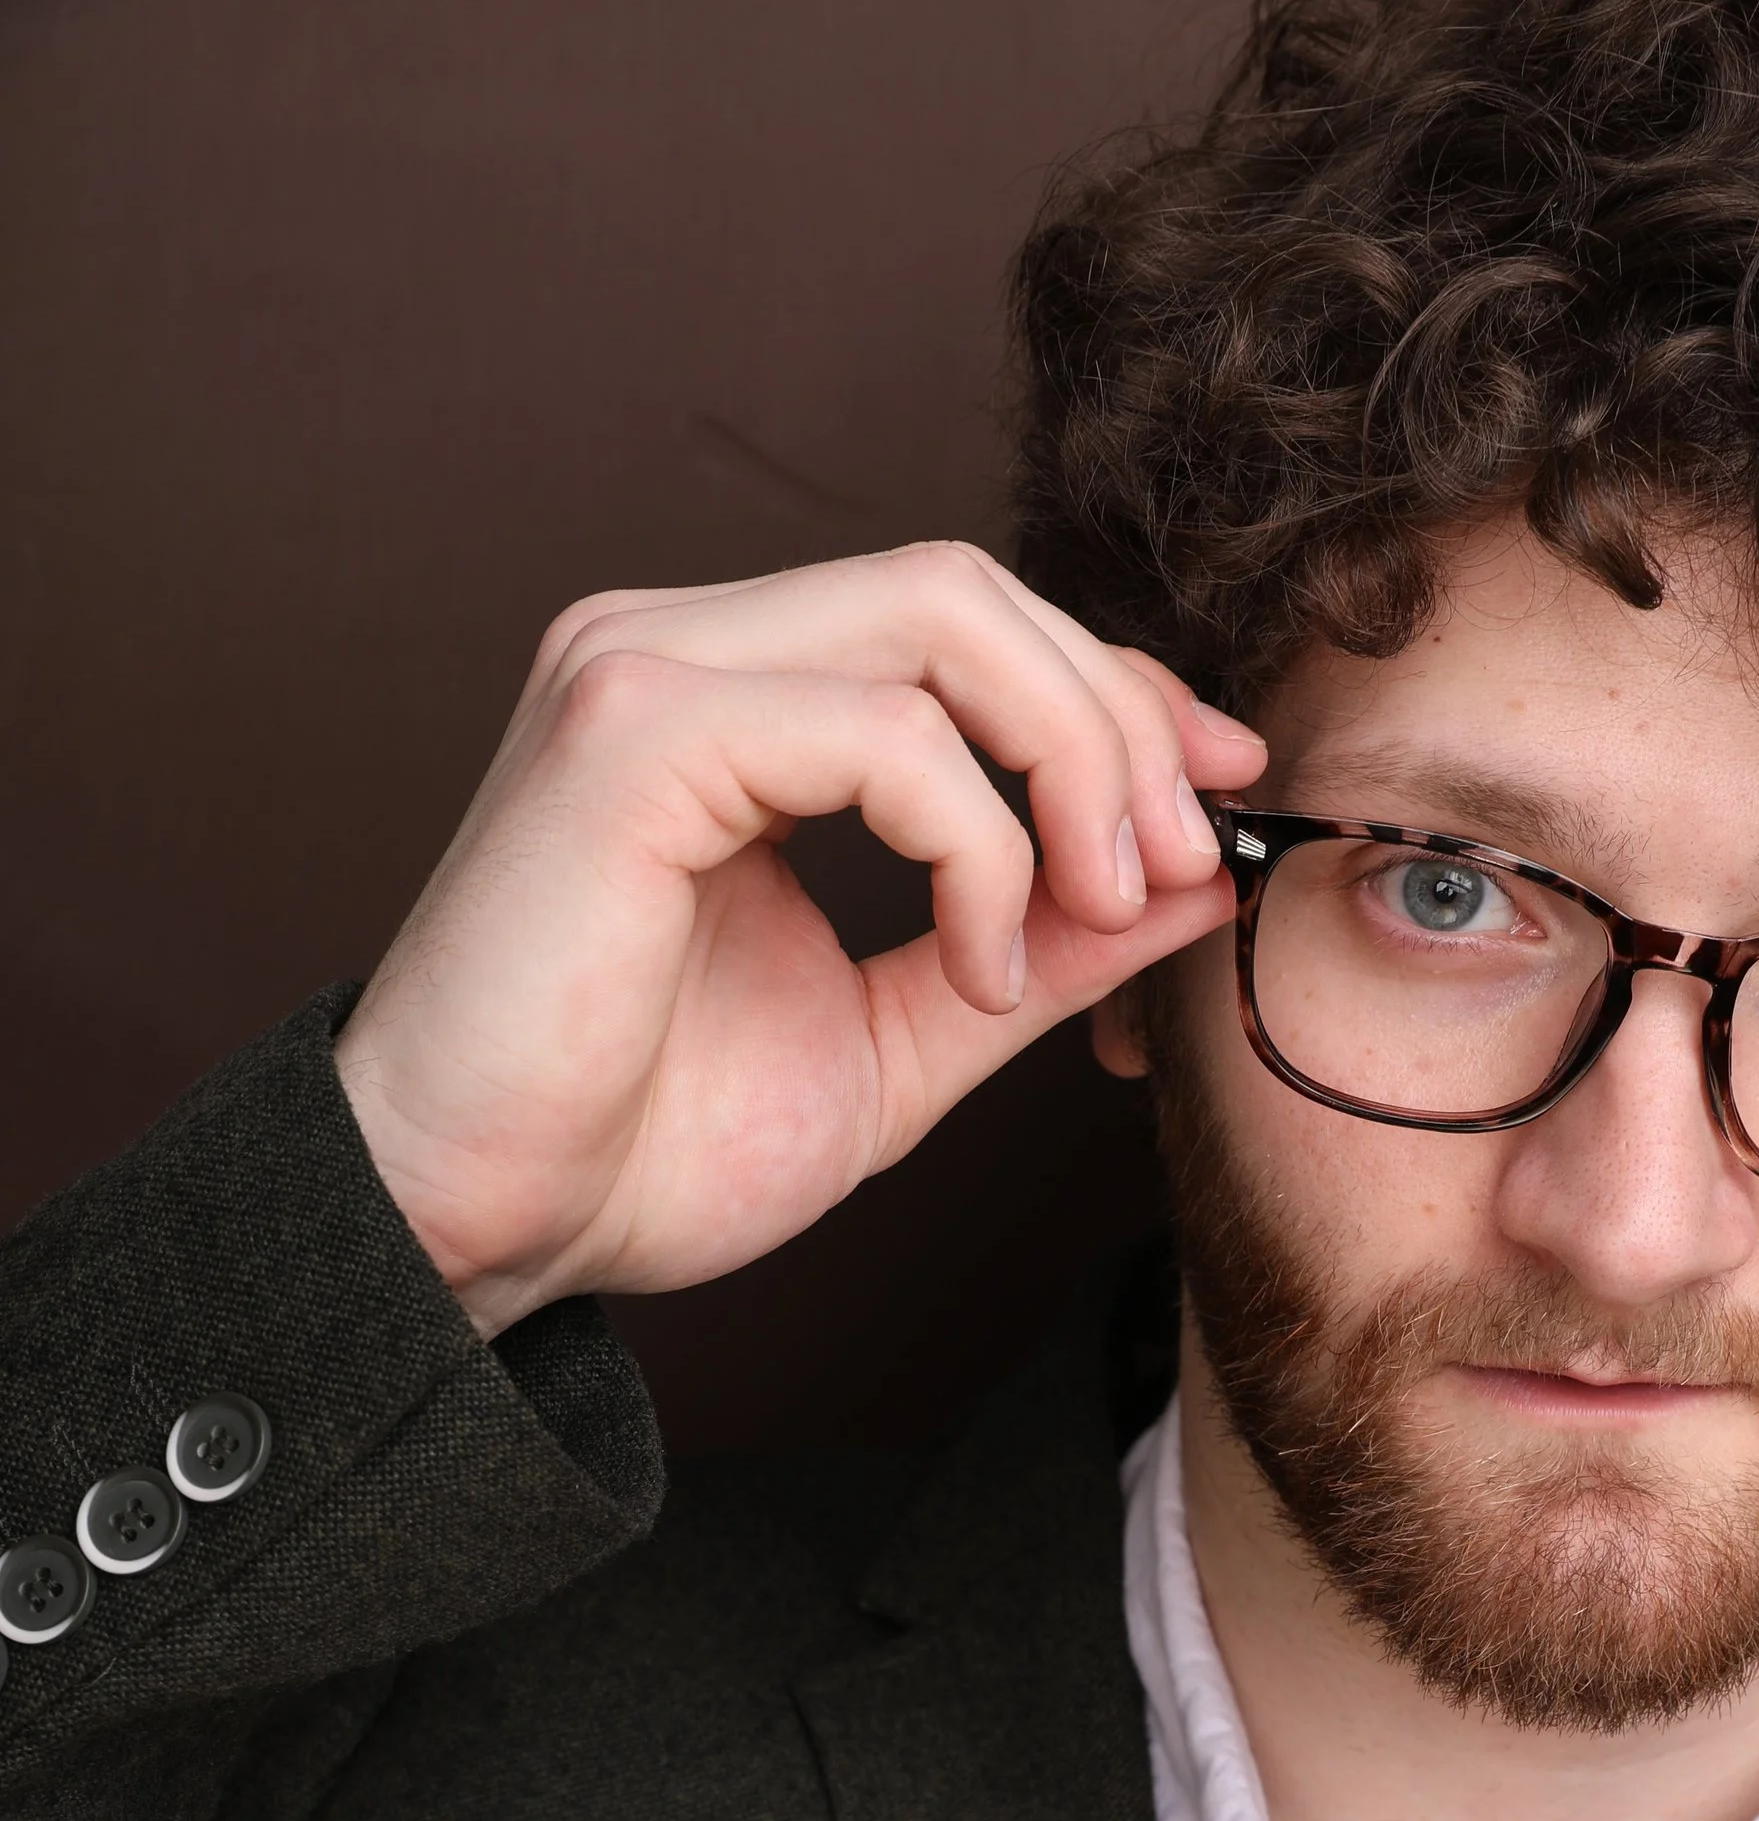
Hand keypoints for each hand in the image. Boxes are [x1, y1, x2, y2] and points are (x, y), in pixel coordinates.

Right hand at [332, 544, 1265, 1336]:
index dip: (1115, 695)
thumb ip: (1037, 948)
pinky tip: (975, 972)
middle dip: (1118, 720)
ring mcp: (645, 670)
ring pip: (943, 617)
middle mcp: (681, 650)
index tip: (1217, 802)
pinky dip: (978, 847)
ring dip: (1072, 764)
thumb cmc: (640, 1148)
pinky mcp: (629, 731)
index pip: (965, 624)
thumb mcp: (900, 1040)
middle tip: (1176, 867)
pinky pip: (882, 730)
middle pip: (972, 590)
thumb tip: (1189, 871)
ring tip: (1096, 917)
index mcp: (735, 704)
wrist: (480, 1230)